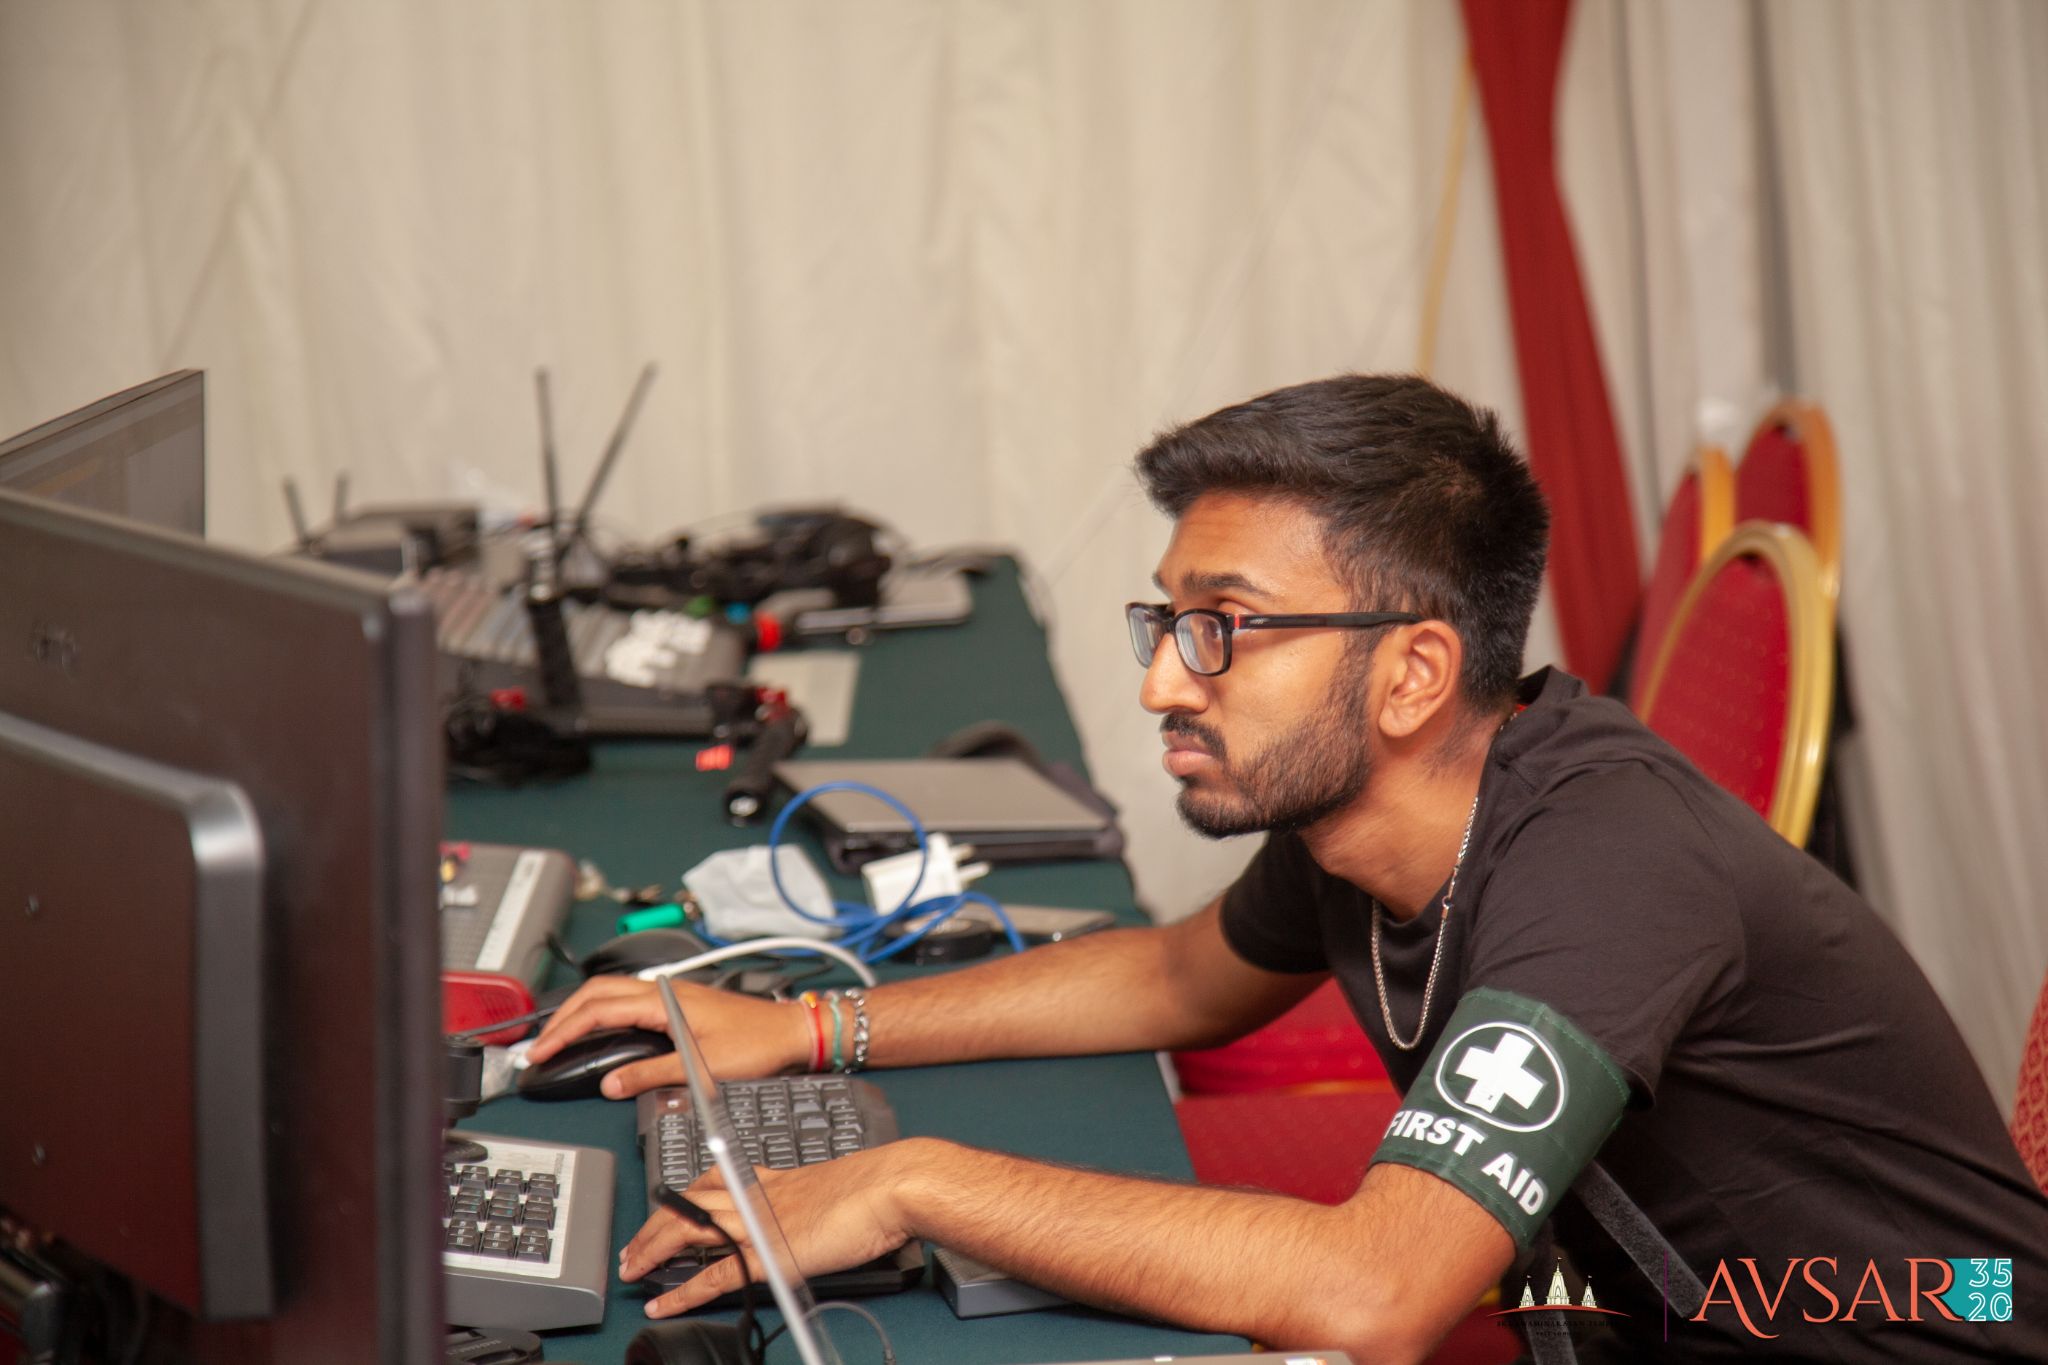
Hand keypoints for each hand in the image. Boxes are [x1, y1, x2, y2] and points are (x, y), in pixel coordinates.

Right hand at [524, 976, 811, 1098]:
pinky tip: (598, 1029)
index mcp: (664, 1000)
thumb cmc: (758, 1044)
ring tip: (559, 1037)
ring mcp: (671, 995)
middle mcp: (664, 991)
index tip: (540, 1052)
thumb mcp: (702, 1068)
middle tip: (539, 1046)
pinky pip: (629, 1001)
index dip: (564, 1031)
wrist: (792, 1032)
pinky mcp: (680, 1004)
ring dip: (581, 1012)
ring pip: (611, 994)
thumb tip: (610, 1083)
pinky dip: (603, 1013)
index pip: (598, 1009)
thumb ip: (652, 1074)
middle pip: (597, 993)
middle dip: (562, 1018)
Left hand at [620, 1140, 930, 1317]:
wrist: (892, 1187)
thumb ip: (811, 1205)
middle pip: (688, 1204)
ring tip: (632, 1269)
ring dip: (653, 1250)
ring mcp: (758, 1223)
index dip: (682, 1198)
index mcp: (773, 1180)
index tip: (666, 1208)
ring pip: (687, 1231)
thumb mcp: (834, 1191)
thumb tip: (812, 1219)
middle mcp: (757, 1196)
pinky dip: (682, 1293)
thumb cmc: (877, 1190)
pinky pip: (713, 1276)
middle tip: (633, 1247)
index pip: (711, 1182)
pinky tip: (663, 1305)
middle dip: (653, 1225)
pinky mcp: (767, 1255)